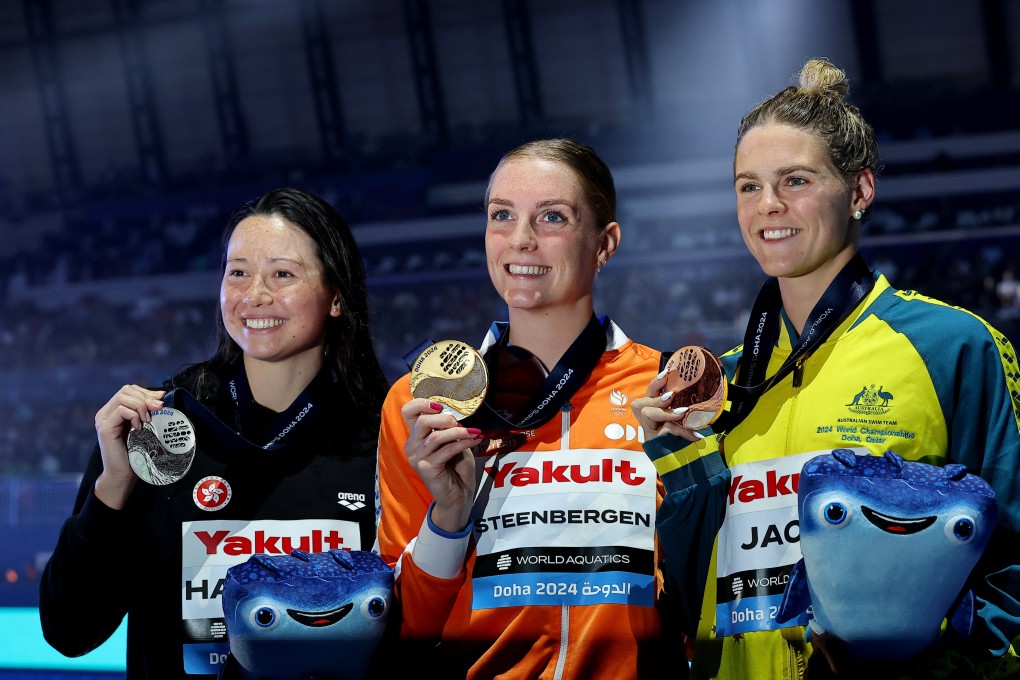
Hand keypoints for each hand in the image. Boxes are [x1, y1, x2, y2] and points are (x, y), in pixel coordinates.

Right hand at [93, 385, 165, 508]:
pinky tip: (140, 427)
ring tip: (148, 420)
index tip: (162, 400)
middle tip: (159, 408)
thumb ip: (147, 412)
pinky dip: (134, 415)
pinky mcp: (104, 428)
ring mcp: (103, 420)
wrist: (123, 475)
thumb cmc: (136, 453)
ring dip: (141, 405)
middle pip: (126, 390)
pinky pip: (121, 410)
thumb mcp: (144, 427)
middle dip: (146, 397)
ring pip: (123, 397)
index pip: (129, 389)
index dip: (146, 392)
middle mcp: (105, 413)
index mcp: (113, 410)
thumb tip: (162, 396)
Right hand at [401, 399, 482, 532]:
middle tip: (461, 424)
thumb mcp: (454, 442)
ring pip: (436, 436)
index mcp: (416, 436)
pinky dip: (463, 443)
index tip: (440, 406)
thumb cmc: (456, 467)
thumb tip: (455, 415)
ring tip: (474, 432)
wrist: (459, 495)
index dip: (421, 403)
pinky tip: (475, 440)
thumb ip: (449, 428)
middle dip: (444, 418)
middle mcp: (412, 446)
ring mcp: (417, 458)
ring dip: (459, 432)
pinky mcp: (426, 468)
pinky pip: (446, 450)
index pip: (408, 412)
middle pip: (421, 421)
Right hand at [631, 370, 704, 441]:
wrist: (688, 465)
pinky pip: (664, 430)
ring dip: (665, 411)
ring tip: (682, 412)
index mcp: (653, 412)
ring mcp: (649, 433)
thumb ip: (682, 409)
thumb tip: (698, 390)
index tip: (666, 373)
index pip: (648, 394)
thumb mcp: (684, 421)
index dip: (655, 383)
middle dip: (656, 398)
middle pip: (640, 404)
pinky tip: (694, 435)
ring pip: (647, 414)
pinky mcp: (655, 444)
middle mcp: (647, 422)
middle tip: (672, 397)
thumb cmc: (685, 439)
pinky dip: (680, 430)